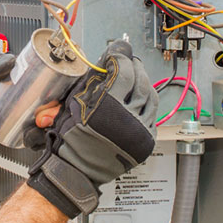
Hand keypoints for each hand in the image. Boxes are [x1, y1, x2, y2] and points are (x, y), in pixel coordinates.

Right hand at [26, 40, 157, 216]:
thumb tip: (107, 58)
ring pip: (151, 97)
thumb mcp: (73, 103)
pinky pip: (153, 115)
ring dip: (144, 83)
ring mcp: (138, 132)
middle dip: (135, 67)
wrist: (76, 169)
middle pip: (141, 81)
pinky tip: (140, 99)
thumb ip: (91, 80)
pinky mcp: (145, 142)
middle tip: (129, 61)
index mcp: (106, 107)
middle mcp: (126, 120)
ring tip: (136, 78)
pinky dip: (147, 104)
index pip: (124, 71)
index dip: (122, 57)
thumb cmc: (69, 139)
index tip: (118, 53)